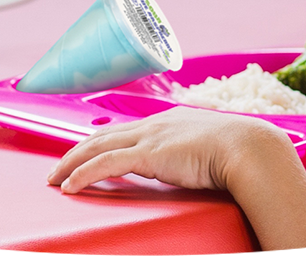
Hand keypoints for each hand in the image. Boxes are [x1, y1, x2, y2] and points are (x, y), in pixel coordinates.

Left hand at [47, 107, 285, 193]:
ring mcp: (150, 137)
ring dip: (70, 163)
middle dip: (76, 151)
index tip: (86, 153)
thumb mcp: (214, 148)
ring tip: (54, 178)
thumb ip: (197, 153)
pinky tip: (69, 186)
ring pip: (96, 147)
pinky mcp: (148, 155)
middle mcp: (155, 124)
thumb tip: (197, 165)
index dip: (102, 141)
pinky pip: (105, 165)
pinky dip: (83, 175)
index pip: (125, 130)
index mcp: (169, 120)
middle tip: (57, 168)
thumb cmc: (241, 152)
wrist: (251, 148)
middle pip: (103, 135)